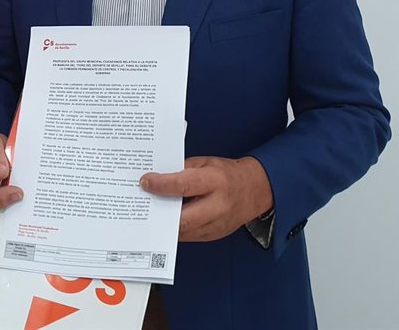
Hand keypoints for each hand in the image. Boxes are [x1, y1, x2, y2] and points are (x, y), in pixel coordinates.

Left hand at [139, 156, 272, 241]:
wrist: (255, 190)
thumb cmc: (227, 174)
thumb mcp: (205, 163)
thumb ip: (183, 170)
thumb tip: (159, 176)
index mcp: (215, 181)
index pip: (183, 185)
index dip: (161, 185)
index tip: (145, 182)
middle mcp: (217, 206)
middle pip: (182, 217)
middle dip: (160, 212)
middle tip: (143, 203)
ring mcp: (217, 224)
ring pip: (184, 231)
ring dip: (165, 224)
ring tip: (150, 213)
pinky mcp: (214, 235)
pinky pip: (189, 236)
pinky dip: (176, 229)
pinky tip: (166, 220)